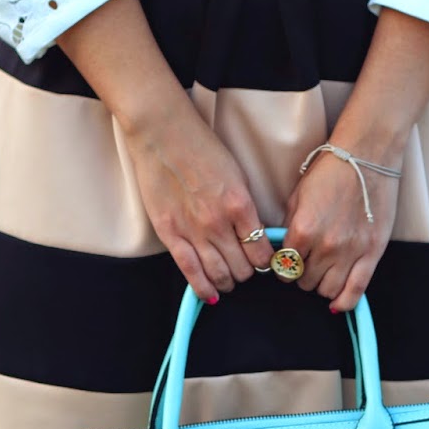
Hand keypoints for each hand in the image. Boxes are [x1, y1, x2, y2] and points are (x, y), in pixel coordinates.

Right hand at [52, 0, 270, 302]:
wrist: (163, 134)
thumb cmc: (201, 148)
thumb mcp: (236, 176)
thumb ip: (245, 208)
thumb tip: (256, 236)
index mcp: (241, 206)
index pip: (262, 253)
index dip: (266, 263)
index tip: (262, 261)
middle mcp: (219, 223)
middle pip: (243, 269)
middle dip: (247, 273)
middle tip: (244, 268)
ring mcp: (193, 231)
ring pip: (219, 276)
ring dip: (227, 282)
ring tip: (228, 278)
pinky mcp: (170, 233)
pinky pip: (190, 272)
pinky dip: (203, 288)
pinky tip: (211, 294)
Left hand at [281, 146, 401, 312]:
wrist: (367, 155)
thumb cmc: (330, 170)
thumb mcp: (297, 196)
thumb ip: (289, 227)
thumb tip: (283, 250)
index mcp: (303, 230)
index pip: (284, 268)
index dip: (283, 268)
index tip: (288, 263)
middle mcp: (326, 246)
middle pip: (305, 283)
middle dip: (302, 276)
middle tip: (307, 264)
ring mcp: (351, 252)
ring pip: (328, 291)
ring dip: (322, 286)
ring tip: (324, 273)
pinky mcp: (372, 253)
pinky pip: (356, 291)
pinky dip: (344, 302)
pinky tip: (337, 302)